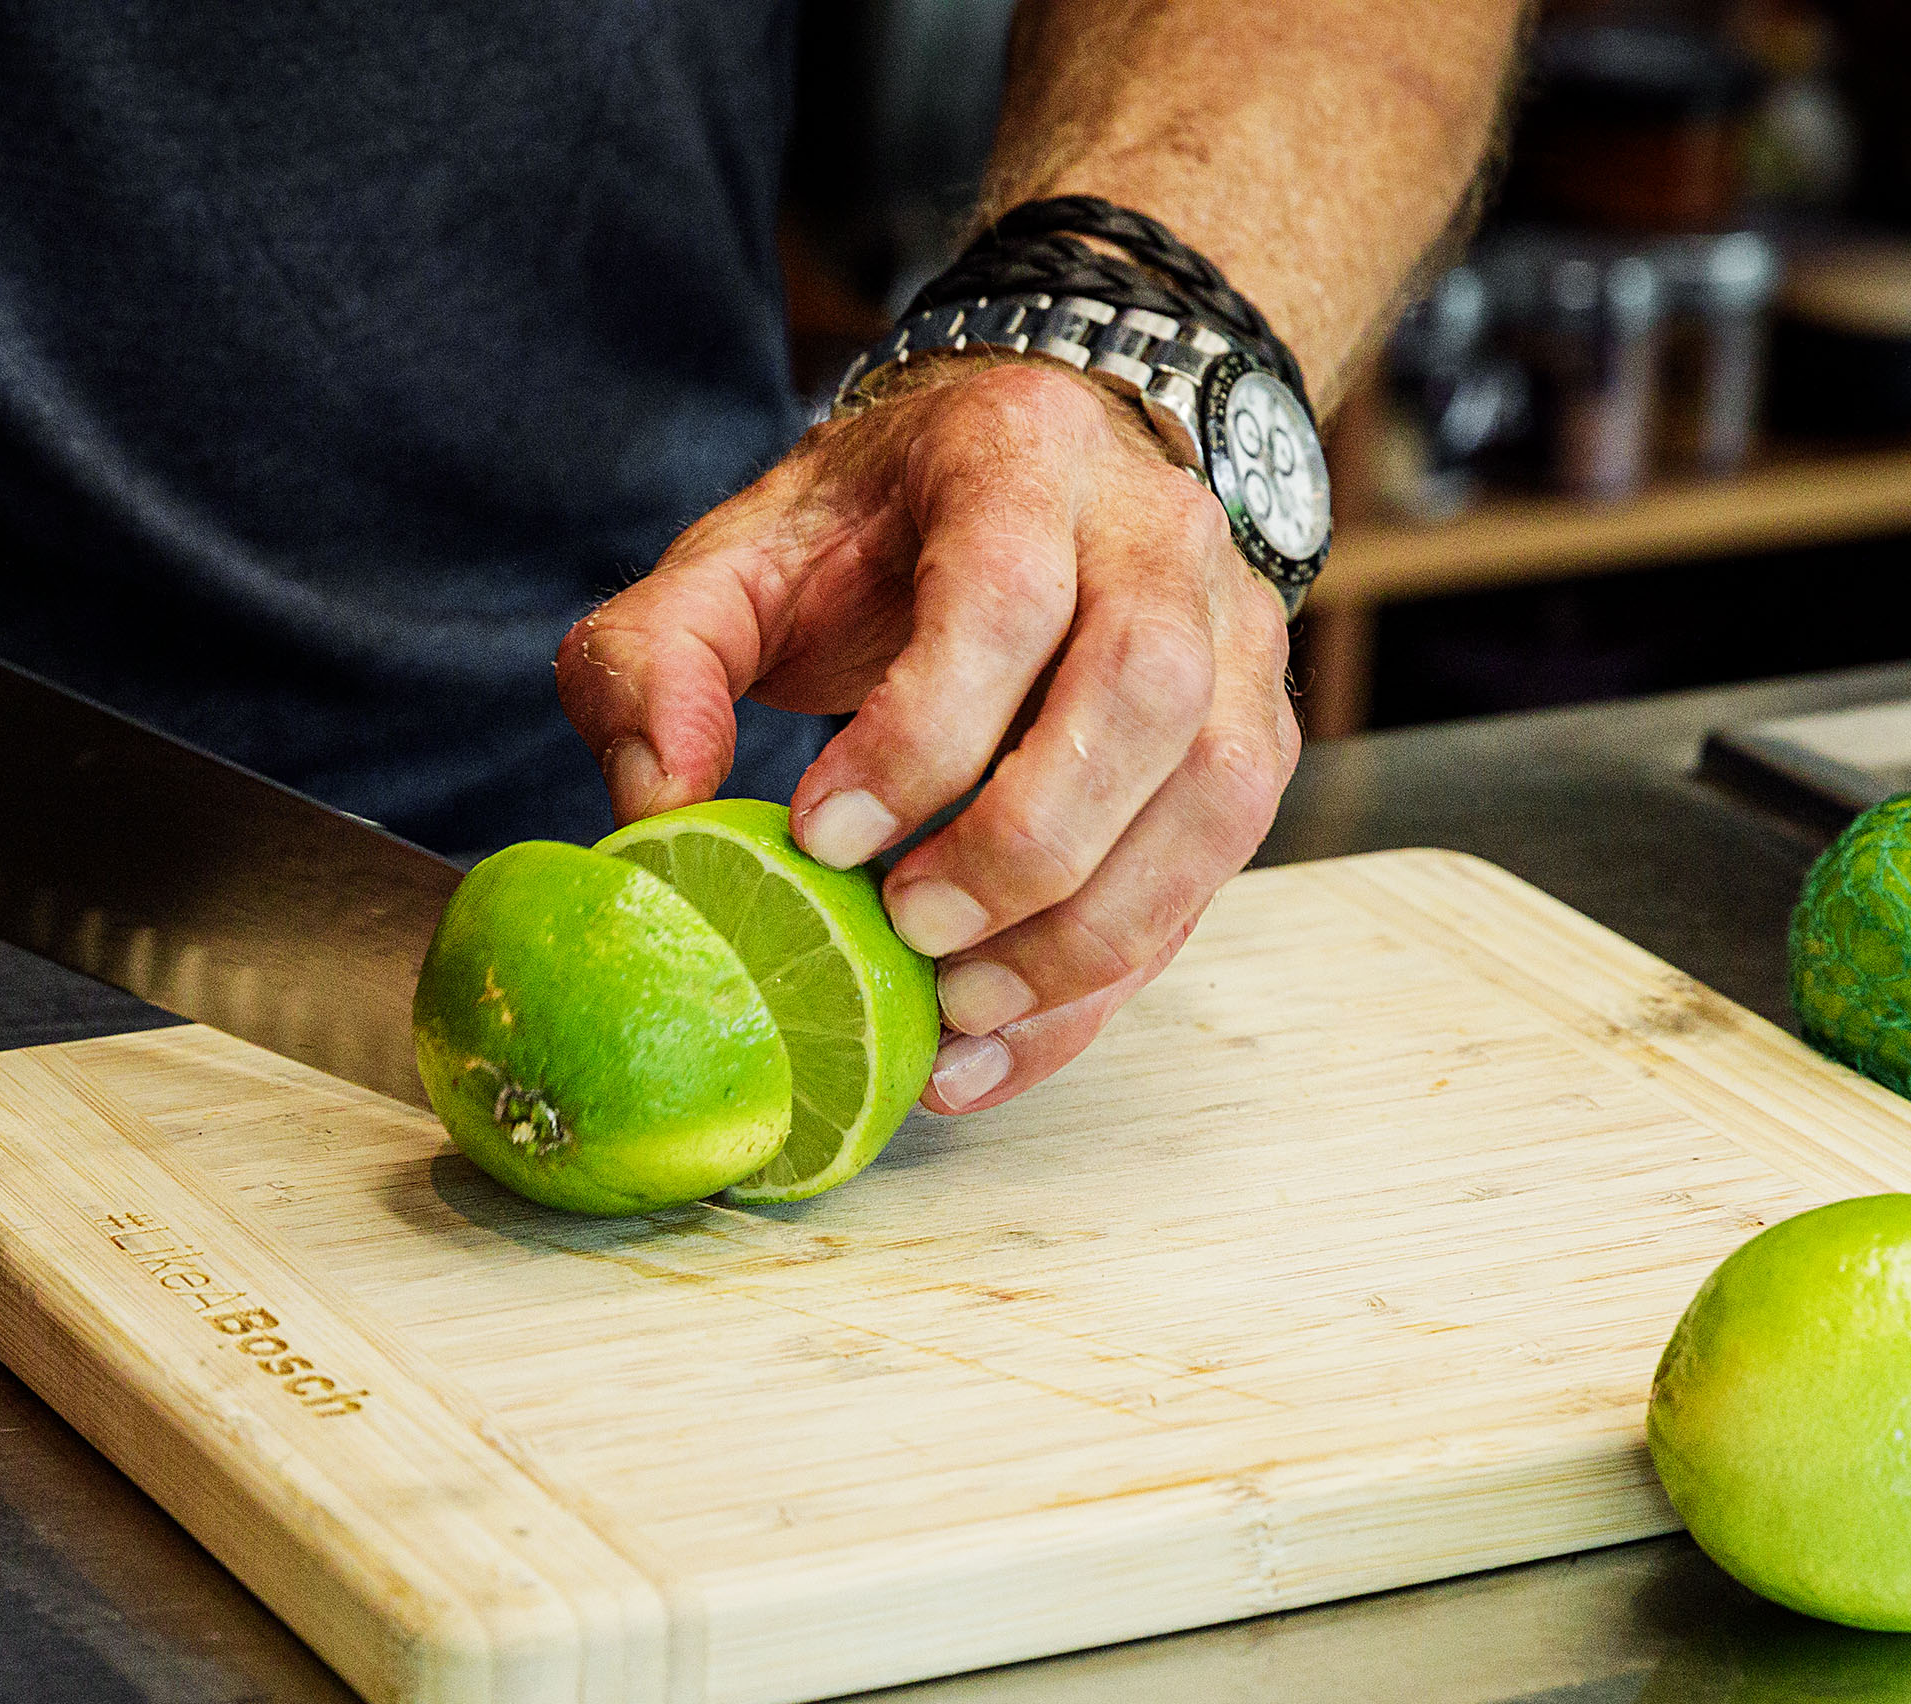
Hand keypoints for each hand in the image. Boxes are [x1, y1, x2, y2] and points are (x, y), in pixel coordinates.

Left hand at [558, 357, 1294, 1114]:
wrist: (1026, 479)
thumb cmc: (876, 535)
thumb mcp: (737, 562)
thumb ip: (655, 661)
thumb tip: (657, 806)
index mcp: (1018, 455)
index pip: (1006, 595)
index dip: (923, 734)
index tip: (823, 837)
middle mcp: (1155, 529)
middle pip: (1142, 695)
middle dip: (1024, 844)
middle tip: (909, 932)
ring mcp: (1229, 632)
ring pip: (1214, 792)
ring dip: (1088, 931)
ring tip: (957, 1010)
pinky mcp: (1254, 730)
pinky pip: (1212, 870)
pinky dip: (1108, 978)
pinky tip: (1000, 1041)